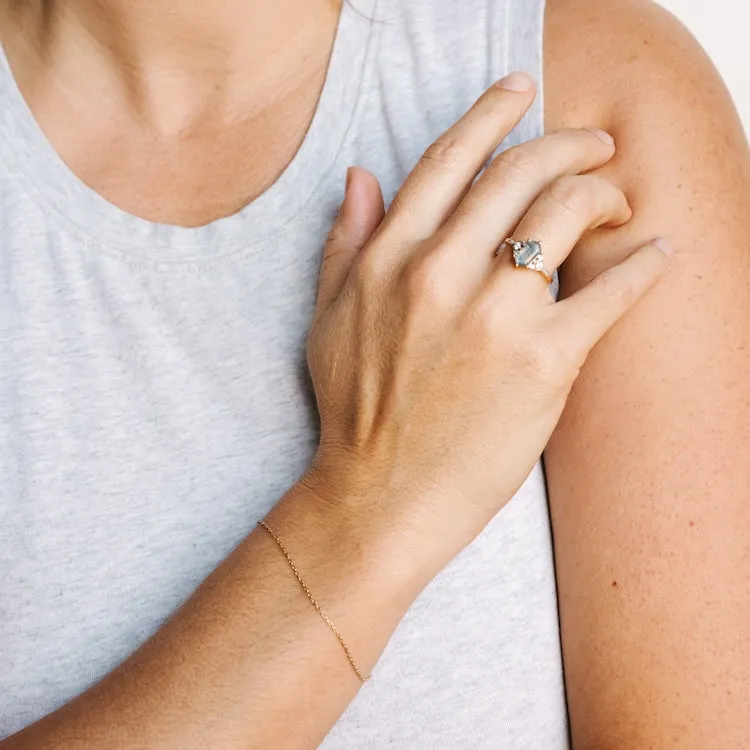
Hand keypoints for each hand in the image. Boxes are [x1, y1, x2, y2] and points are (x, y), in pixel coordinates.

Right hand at [304, 73, 670, 568]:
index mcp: (390, 259)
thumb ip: (344, 242)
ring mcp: (495, 316)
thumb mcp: (326, 320)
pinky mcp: (544, 362)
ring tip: (620, 199)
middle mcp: (441, 273)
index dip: (492, 112)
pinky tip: (657, 252)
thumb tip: (360, 175)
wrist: (379, 497)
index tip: (522, 89)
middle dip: (570, 141)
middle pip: (522, 171)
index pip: (450, 159)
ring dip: (607, 191)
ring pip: (568, 212)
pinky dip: (643, 264)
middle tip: (595, 143)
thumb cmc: (353, 413)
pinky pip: (610, 291)